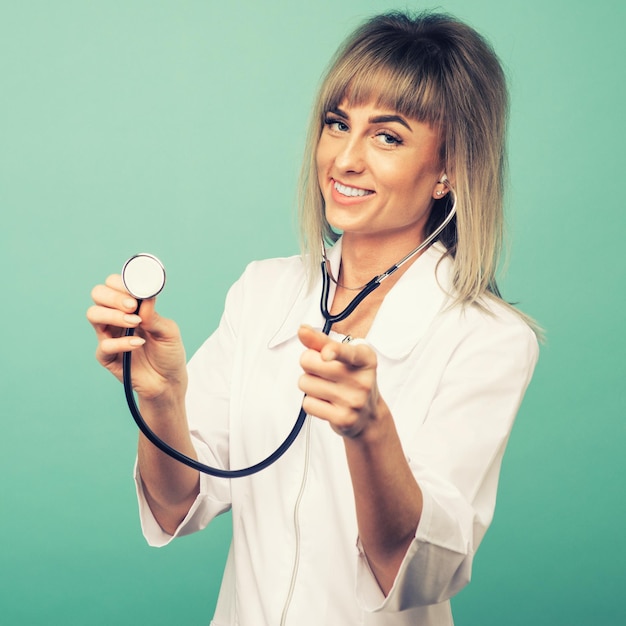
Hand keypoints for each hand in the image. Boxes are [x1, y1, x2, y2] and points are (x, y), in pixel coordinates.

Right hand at [87, 274, 186, 401]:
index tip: (135, 291)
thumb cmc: (169, 353)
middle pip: (98, 294)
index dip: (121, 283)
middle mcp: (116, 317)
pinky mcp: (107, 356)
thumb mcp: (169, 331)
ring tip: (135, 323)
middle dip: (113, 296)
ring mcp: (109, 335)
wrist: (168, 381)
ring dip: (113, 315)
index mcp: (132, 307)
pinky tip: (138, 344)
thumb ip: (154, 315)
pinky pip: (104, 345)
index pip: (114, 284)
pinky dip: (121, 343)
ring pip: (93, 314)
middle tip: (132, 306)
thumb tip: (144, 296)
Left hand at [298, 324, 385, 437]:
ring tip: (327, 388)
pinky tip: (327, 403)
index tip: (326, 354)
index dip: (333, 351)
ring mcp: (354, 401)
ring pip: (305, 383)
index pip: (347, 352)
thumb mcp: (344, 356)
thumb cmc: (352, 379)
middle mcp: (362, 380)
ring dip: (309, 384)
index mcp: (365, 358)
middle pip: (309, 361)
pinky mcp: (343, 419)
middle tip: (324, 372)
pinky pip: (308, 403)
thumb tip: (302, 330)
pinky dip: (312, 402)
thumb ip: (321, 342)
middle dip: (309, 364)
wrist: (368, 415)